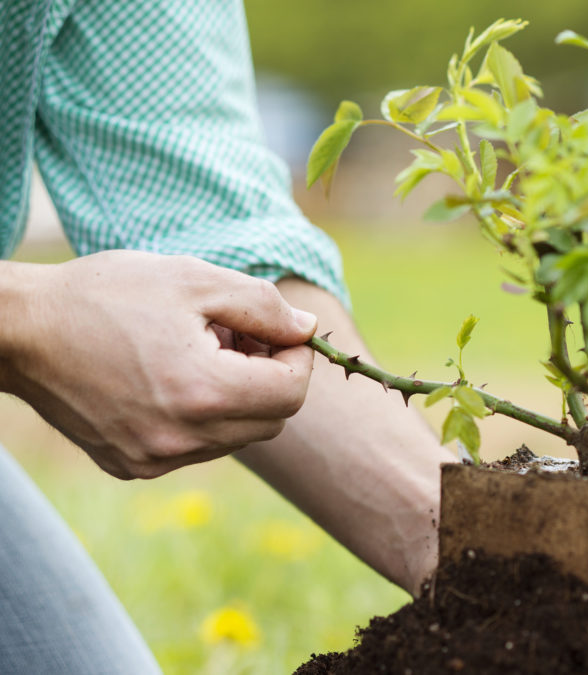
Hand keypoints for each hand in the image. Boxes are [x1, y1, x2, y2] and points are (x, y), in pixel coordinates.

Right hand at [0, 251, 316, 478]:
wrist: (21, 331)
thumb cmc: (107, 295)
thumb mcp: (194, 279)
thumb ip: (264, 306)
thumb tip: (309, 330)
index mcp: (201, 393)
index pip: (292, 393)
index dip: (297, 357)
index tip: (276, 329)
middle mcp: (181, 439)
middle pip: (272, 420)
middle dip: (269, 376)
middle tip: (236, 334)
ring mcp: (154, 459)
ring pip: (236, 436)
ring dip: (237, 396)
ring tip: (200, 350)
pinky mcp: (132, 467)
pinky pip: (196, 447)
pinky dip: (202, 416)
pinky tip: (171, 377)